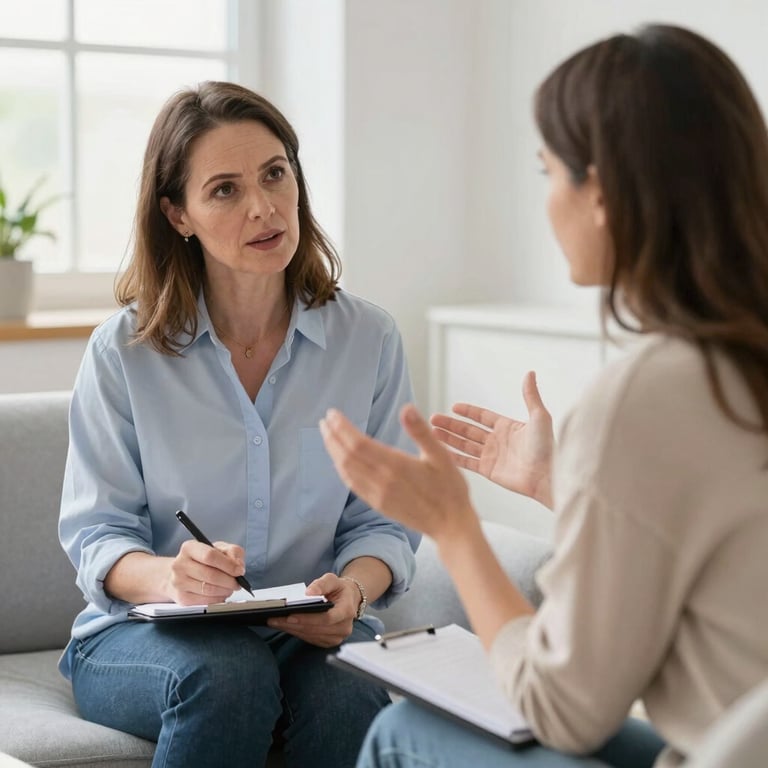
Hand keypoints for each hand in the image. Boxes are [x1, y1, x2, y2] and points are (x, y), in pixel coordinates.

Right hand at [167, 540, 246, 604]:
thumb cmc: (202, 560)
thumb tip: (238, 565)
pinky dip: (218, 599)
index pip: (210, 556)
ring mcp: (179, 582)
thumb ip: (232, 552)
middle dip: (229, 580)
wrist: (182, 574)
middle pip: (210, 575)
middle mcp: (180, 564)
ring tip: (230, 587)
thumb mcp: (219, 548)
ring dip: (225, 590)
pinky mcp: (182, 598)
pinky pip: (205, 601)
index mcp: (189, 548)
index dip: (228, 565)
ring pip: (208, 590)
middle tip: (237, 582)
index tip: (239, 570)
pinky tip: (221, 594)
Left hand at [267, 572, 359, 646]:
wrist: (348, 599)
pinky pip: (310, 639)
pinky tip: (284, 626)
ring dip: (291, 630)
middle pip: (315, 629)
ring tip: (275, 622)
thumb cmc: (339, 589)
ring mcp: (337, 637)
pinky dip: (296, 632)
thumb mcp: (333, 579)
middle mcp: (344, 627)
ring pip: (310, 636)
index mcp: (347, 611)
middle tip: (274, 619)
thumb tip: (308, 594)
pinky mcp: (328, 642)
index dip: (308, 619)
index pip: (327, 618)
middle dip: (293, 625)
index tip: (290, 615)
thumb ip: (322, 584)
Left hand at [319, 404, 478, 542]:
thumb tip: (407, 408)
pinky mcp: (378, 504)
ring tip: (327, 436)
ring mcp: (377, 495)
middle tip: (324, 421)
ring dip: (333, 452)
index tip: (332, 414)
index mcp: (396, 465)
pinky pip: (353, 485)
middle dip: (332, 437)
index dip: (342, 428)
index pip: (358, 443)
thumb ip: (421, 431)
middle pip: (347, 456)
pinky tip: (340, 462)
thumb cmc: (450, 489)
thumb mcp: (441, 456)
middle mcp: (381, 480)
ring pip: (346, 471)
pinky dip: (342, 470)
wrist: (450, 526)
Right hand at [430, 371, 553, 507]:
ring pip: (465, 445)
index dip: (468, 412)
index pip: (482, 417)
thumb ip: (530, 396)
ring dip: (448, 438)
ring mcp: (492, 456)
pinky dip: (454, 456)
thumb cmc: (547, 447)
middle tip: (434, 418)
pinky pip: (467, 462)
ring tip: (432, 432)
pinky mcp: (489, 471)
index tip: (454, 407)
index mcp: (508, 427)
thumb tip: (530, 373)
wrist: (547, 476)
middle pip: (469, 430)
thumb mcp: (539, 417)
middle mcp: (498, 441)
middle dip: (451, 424)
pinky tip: (441, 451)